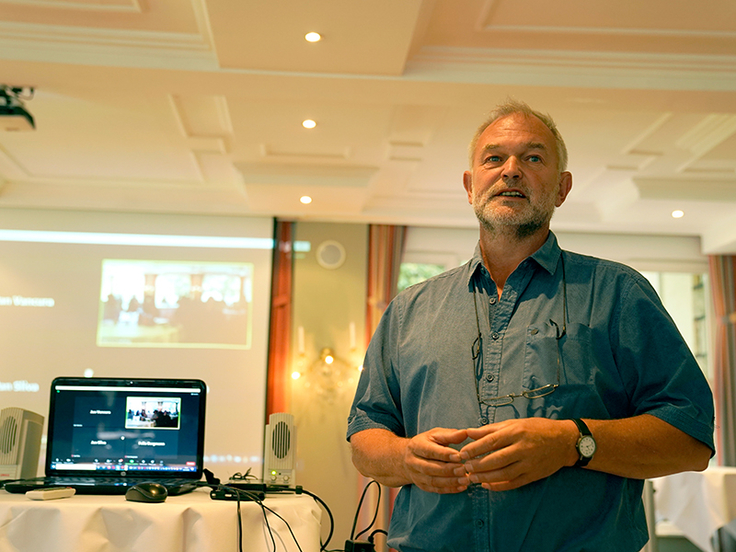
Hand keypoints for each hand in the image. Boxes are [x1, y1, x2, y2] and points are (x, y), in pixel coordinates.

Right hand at [402, 427, 470, 493]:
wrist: (408, 457)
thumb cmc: (427, 443)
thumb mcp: (435, 435)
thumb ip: (450, 435)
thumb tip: (465, 433)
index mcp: (416, 446)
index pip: (429, 451)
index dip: (444, 454)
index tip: (459, 456)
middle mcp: (413, 461)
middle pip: (429, 468)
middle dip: (447, 470)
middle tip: (464, 469)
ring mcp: (416, 475)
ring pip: (432, 481)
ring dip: (450, 482)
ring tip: (465, 479)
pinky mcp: (422, 485)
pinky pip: (436, 489)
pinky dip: (449, 489)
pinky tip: (462, 486)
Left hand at [456, 418, 577, 490]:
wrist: (565, 441)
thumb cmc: (537, 428)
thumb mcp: (515, 423)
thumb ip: (491, 429)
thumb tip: (469, 432)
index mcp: (516, 432)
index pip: (491, 442)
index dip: (474, 449)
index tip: (462, 454)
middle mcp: (523, 448)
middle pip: (495, 459)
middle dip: (477, 465)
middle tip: (465, 468)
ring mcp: (529, 463)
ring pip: (503, 474)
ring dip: (485, 478)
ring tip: (472, 478)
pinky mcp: (533, 475)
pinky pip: (513, 483)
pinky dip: (499, 486)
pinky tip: (487, 485)